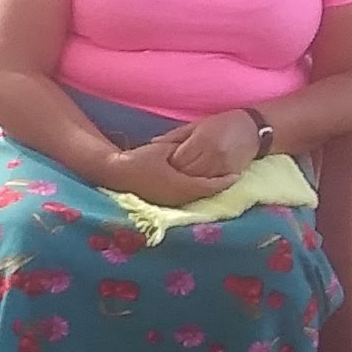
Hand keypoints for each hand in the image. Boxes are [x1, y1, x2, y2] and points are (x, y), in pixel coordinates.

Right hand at [106, 137, 228, 209]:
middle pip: (204, 195)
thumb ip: (180, 149)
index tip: (235, 176)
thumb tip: (195, 148)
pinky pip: (185, 199)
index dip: (223, 182)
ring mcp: (169, 202)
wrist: (115, 173)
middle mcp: (176, 198)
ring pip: (195, 199)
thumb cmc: (138, 160)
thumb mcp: (162, 149)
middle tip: (231, 179)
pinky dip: (195, 193)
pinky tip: (197, 186)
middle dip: (218, 187)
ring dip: (207, 191)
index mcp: (179, 184)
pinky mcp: (163, 203)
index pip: (207, 186)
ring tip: (219, 182)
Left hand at [160, 109, 263, 186]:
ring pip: (198, 182)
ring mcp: (223, 166)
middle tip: (167, 175)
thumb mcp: (197, 125)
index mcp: (202, 140)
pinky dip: (202, 185)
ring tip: (179, 181)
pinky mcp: (231, 174)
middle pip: (186, 173)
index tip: (162, 164)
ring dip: (187, 182)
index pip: (178, 159)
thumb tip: (152, 143)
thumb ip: (175, 136)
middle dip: (175, 175)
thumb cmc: (222, 124)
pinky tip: (195, 183)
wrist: (255, 128)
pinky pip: (212, 185)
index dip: (168, 164)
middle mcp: (212, 154)